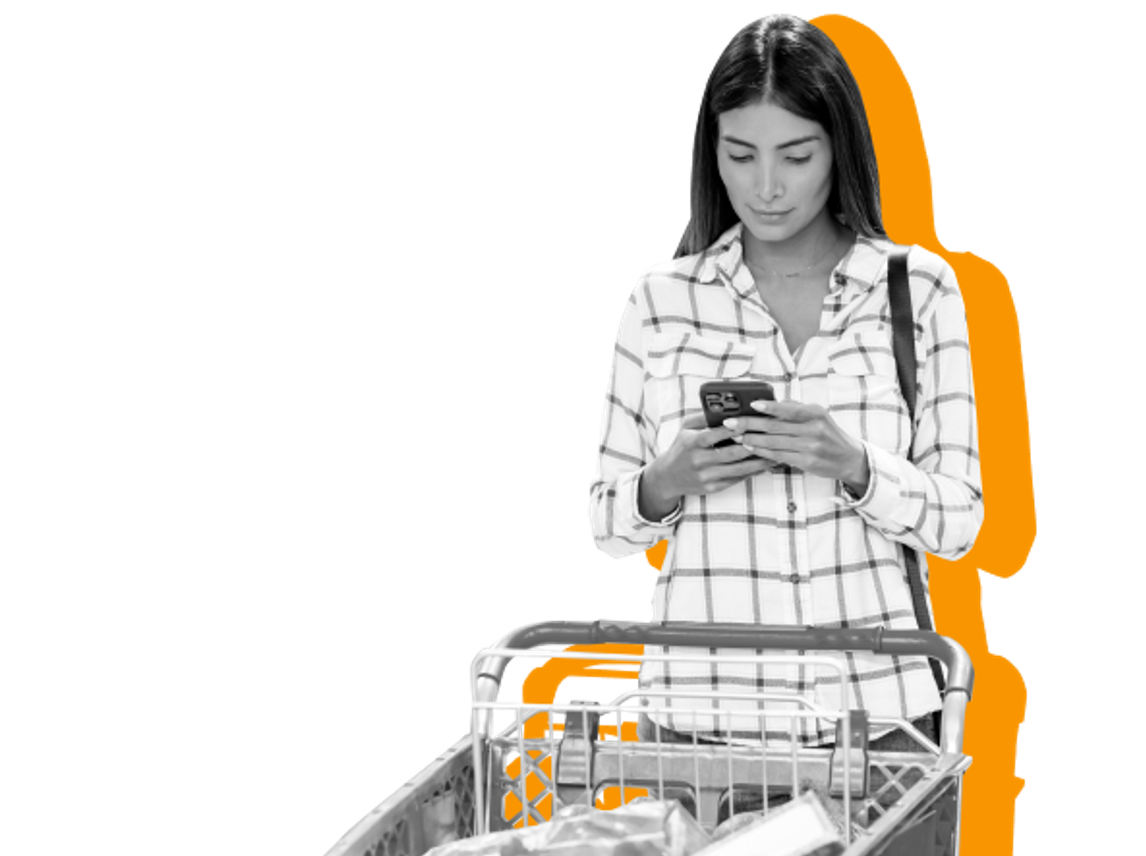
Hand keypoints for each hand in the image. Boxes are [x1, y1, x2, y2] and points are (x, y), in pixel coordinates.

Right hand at [641, 414, 775, 516]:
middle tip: (770, 438)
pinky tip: (764, 466)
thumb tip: (724, 407)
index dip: (734, 429)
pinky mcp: (712, 488)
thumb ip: (703, 417)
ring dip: (758, 462)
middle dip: (752, 445)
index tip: (750, 422)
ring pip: (738, 469)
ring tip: (774, 454)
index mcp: (692, 443)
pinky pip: (736, 479)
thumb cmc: (681, 448)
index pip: (715, 434)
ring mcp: (706, 476)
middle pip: (731, 453)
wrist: (668, 477)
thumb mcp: (685, 428)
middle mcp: (699, 461)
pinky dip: (751, 473)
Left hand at [725, 399, 869, 494]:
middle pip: (775, 426)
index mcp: (815, 413)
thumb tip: (771, 401)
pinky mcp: (806, 462)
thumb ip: (796, 408)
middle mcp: (814, 429)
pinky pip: (778, 456)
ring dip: (751, 439)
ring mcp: (810, 447)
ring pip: (774, 442)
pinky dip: (762, 451)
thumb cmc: (829, 434)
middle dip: (749, 424)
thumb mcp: (818, 415)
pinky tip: (750, 447)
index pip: (789, 408)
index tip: (751, 404)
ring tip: (735, 436)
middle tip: (730, 423)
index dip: (769, 406)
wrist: (849, 458)